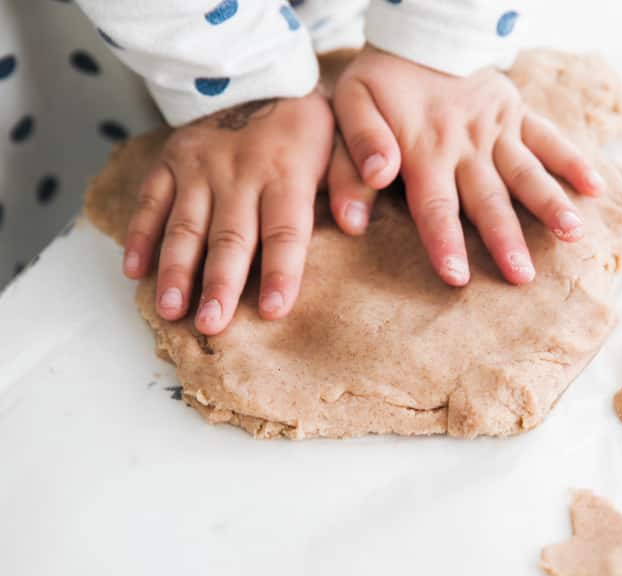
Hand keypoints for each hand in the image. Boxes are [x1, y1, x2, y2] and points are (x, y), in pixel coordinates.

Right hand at [121, 92, 332, 334]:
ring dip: (177, 271)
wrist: (255, 72)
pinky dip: (140, 236)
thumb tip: (356, 223)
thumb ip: (350, 180)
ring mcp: (200, 167)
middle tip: (212, 325)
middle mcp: (240, 172)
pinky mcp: (170, 161)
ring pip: (186, 225)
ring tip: (171, 310)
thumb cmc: (305, 123)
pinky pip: (151, 201)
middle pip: (230, 237)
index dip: (282, 272)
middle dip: (220, 285)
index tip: (275, 311)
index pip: (285, 230)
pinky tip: (135, 272)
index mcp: (286, 172)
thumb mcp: (342, 140)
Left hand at [328, 46, 604, 285]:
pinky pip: (549, 138)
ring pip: (526, 172)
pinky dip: (574, 161)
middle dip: (505, 240)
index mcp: (424, 148)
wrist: (420, 30)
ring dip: (550, 203)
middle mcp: (466, 144)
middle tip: (522, 277)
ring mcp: (497, 129)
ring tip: (573, 234)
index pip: (435, 205)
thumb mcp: (351, 103)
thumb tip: (378, 180)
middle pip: (488, 199)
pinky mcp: (518, 114)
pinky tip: (595, 189)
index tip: (457, 278)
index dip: (445, 243)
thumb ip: (360, 146)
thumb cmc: (381, 78)